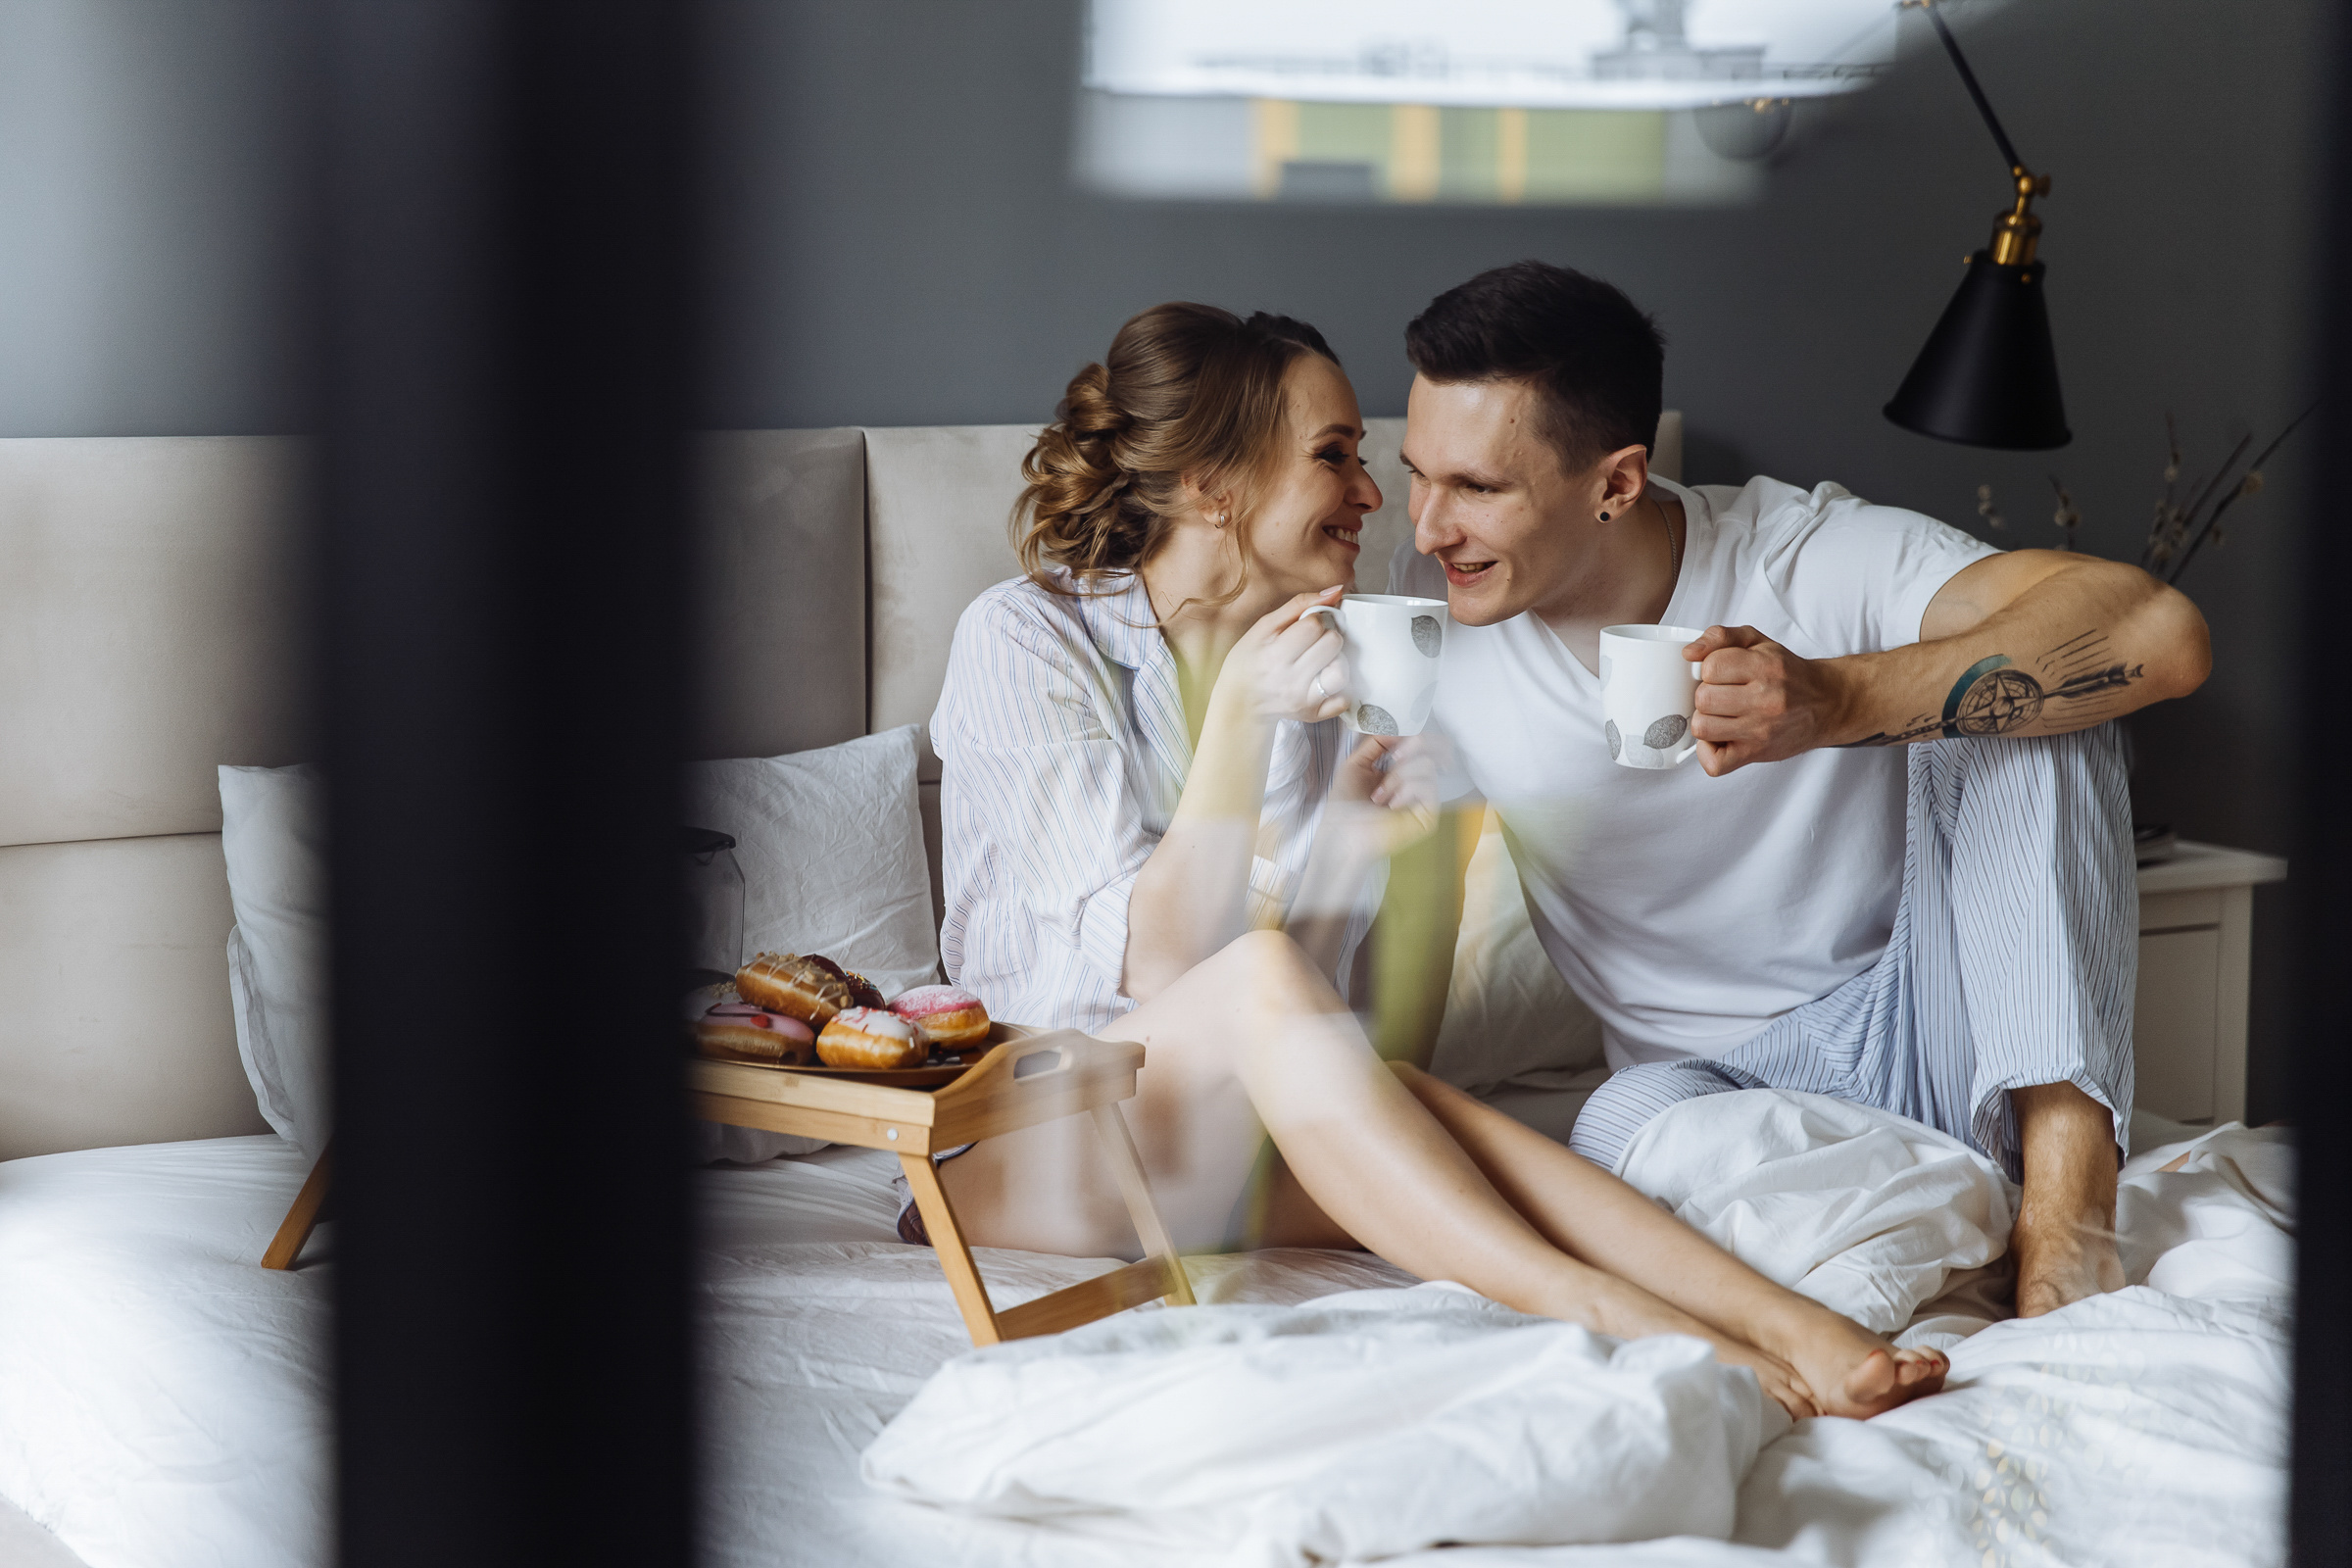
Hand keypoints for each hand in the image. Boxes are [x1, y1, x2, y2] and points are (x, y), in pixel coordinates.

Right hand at [1222, 587, 1350, 725]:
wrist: (1238, 703)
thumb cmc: (1249, 660)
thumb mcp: (1263, 627)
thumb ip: (1299, 605)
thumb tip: (1336, 590)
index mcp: (1274, 655)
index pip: (1314, 625)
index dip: (1314, 620)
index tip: (1304, 626)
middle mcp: (1290, 680)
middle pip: (1332, 644)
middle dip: (1326, 637)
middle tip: (1312, 643)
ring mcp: (1303, 701)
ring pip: (1341, 672)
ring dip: (1335, 662)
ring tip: (1320, 661)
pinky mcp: (1313, 715)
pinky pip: (1343, 700)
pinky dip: (1339, 689)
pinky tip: (1323, 681)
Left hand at [1325, 734, 1438, 855]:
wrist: (1342, 836)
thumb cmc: (1345, 805)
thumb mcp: (1356, 763)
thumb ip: (1377, 742)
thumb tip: (1398, 728)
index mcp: (1399, 768)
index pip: (1423, 744)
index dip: (1412, 737)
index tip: (1393, 744)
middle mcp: (1415, 781)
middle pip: (1436, 748)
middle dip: (1414, 745)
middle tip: (1394, 757)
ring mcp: (1423, 799)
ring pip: (1427, 766)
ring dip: (1397, 777)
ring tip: (1379, 796)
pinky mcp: (1428, 815)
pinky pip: (1429, 787)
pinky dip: (1406, 790)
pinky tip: (1391, 805)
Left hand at [1683, 625, 1850, 774]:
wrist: (1827, 703)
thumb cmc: (1787, 674)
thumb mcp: (1758, 643)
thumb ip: (1721, 637)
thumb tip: (1689, 653)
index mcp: (1764, 666)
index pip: (1710, 666)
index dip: (1706, 669)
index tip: (1718, 673)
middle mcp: (1765, 699)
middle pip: (1703, 698)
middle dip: (1705, 694)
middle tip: (1720, 695)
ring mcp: (1761, 729)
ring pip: (1703, 728)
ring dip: (1705, 720)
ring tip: (1720, 715)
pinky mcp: (1757, 753)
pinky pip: (1715, 763)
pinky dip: (1708, 752)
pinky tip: (1719, 738)